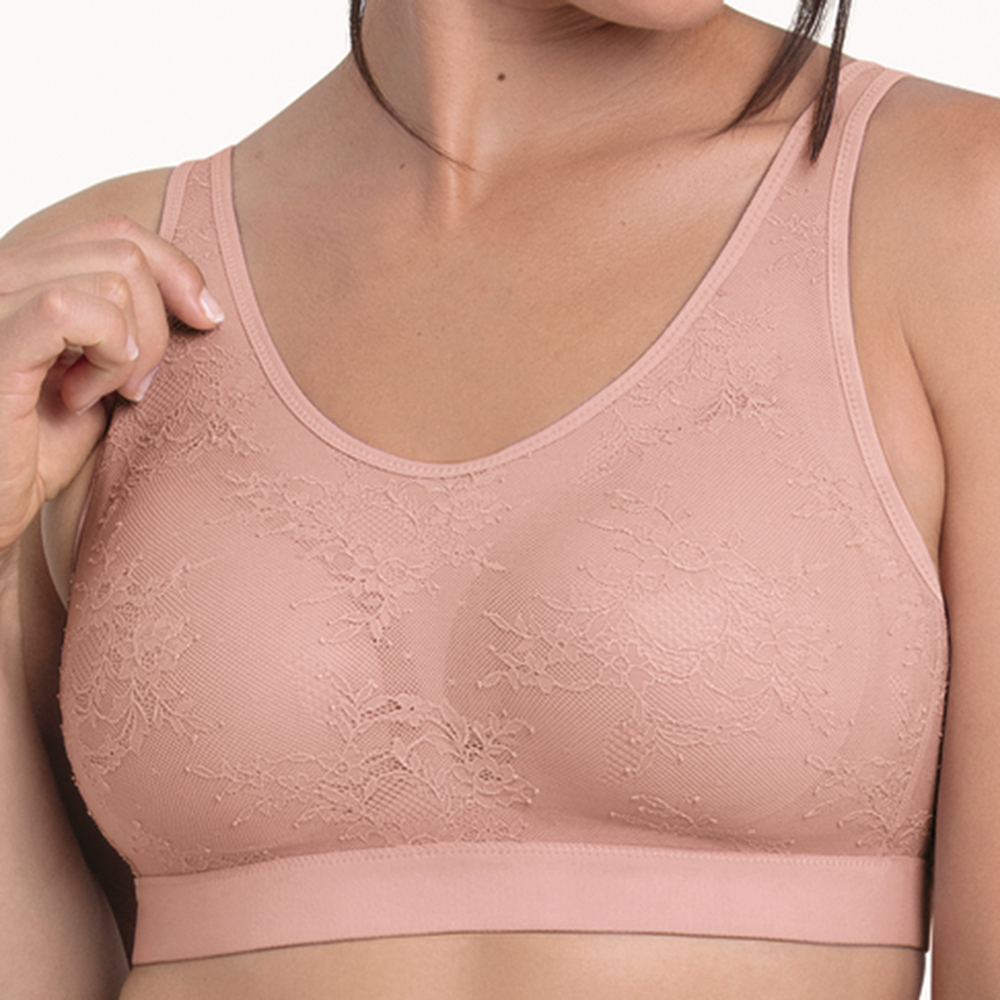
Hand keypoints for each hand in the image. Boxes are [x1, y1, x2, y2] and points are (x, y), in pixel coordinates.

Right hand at [0, 214, 223, 549]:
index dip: (176, 270)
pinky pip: (71, 308)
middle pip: (124, 250)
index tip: (207, 321)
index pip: (117, 233)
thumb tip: (196, 302)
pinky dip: (104, 354)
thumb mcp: (99, 377)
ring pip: (113, 276)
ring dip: (132, 349)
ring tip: (100, 396)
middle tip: (135, 388)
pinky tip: (82, 397)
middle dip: (159, 324)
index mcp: (25, 273)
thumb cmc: (34, 450)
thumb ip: (130, 329)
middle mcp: (2, 271)